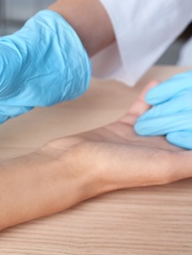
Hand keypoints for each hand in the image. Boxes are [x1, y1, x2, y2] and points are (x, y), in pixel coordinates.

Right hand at [40, 81, 191, 191]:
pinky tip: (155, 85)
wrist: (74, 163)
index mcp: (171, 160)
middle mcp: (158, 149)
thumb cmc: (115, 169)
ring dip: (174, 102)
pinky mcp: (122, 127)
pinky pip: (141, 109)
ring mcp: (139, 137)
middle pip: (182, 126)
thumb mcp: (164, 166)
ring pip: (163, 115)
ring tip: (184, 85)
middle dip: (190, 109)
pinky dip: (149, 98)